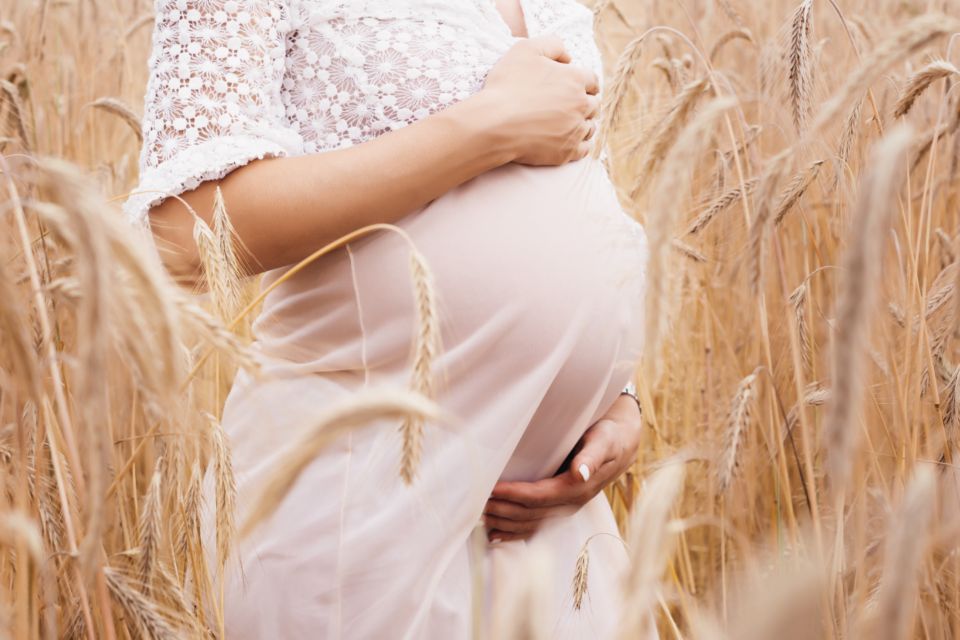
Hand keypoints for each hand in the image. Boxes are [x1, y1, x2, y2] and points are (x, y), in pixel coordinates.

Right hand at [479, 35, 599, 165]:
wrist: (494, 123)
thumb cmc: (507, 85)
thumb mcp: (526, 49)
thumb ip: (552, 45)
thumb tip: (568, 58)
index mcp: (575, 79)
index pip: (592, 81)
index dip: (585, 83)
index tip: (577, 87)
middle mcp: (581, 105)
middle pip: (594, 105)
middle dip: (585, 104)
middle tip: (572, 106)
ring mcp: (575, 130)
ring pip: (590, 127)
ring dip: (584, 124)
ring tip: (570, 124)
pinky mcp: (567, 152)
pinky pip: (584, 149)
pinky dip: (580, 144)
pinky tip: (570, 141)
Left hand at [483, 393, 641, 541]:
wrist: (621, 446)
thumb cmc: (608, 438)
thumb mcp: (603, 441)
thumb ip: (591, 457)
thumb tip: (579, 473)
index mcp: (578, 489)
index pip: (540, 496)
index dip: (515, 495)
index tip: (492, 489)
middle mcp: (571, 504)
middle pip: (531, 514)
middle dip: (503, 510)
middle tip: (476, 503)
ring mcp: (566, 510)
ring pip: (530, 524)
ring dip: (505, 523)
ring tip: (480, 517)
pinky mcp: (560, 509)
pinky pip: (535, 527)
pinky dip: (514, 534)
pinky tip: (495, 536)